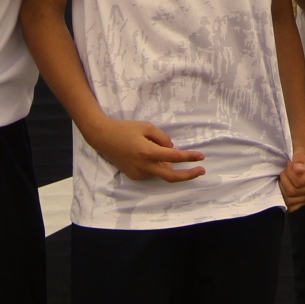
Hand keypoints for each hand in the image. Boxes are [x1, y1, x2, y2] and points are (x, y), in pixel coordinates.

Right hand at [86, 117, 206, 182]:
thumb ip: (163, 138)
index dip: (189, 157)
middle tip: (201, 170)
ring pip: (160, 172)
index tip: (201, 157)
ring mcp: (138, 173)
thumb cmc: (125, 128)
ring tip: (153, 147)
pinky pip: (151, 172)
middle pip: (171, 176)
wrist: (103, 137)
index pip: (174, 157)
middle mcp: (143, 166)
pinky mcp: (134, 176)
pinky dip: (156, 165)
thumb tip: (173, 151)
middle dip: (188, 175)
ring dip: (166, 164)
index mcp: (147, 152)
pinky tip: (146, 153)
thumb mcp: (146, 126)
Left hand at [280, 151, 304, 209]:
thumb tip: (299, 170)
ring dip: (283, 188)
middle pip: (293, 192)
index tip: (289, 164)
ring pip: (290, 200)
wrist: (299, 158)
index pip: (298, 182)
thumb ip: (299, 158)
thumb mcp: (300, 150)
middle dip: (284, 180)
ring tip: (285, 178)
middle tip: (285, 171)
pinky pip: (291, 207)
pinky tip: (284, 188)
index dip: (289, 173)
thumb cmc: (299, 153)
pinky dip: (284, 199)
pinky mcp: (303, 201)